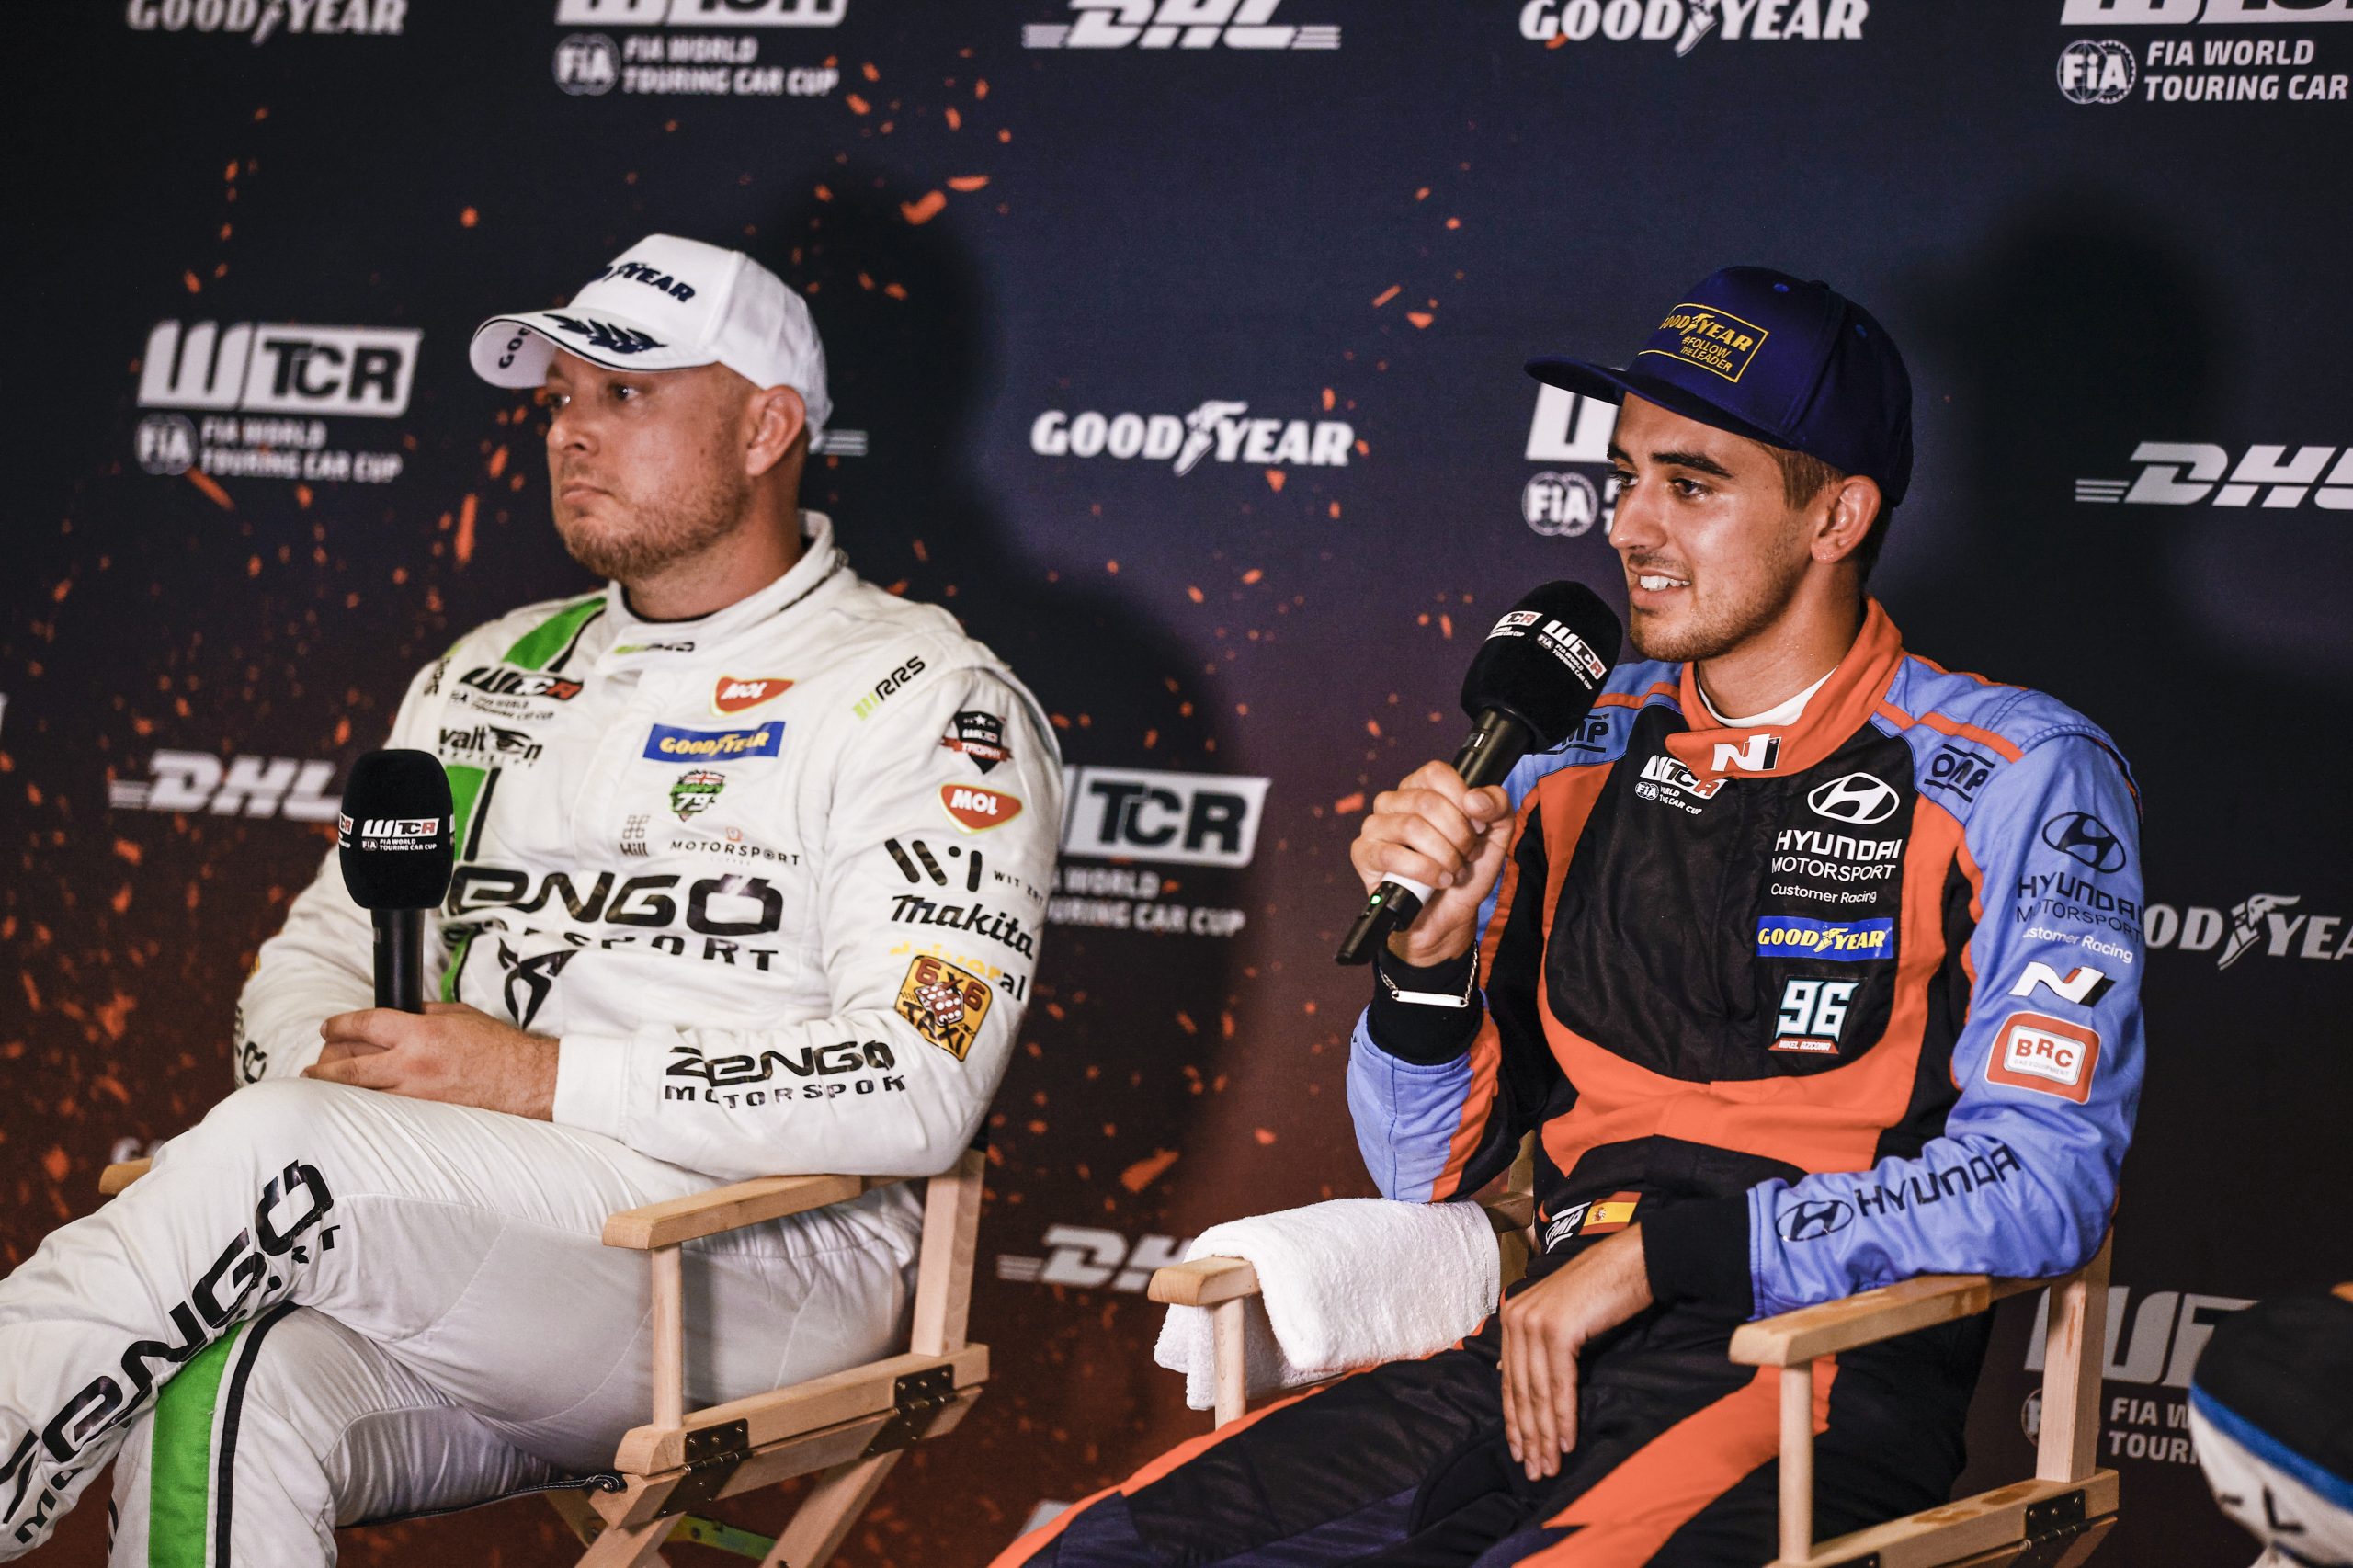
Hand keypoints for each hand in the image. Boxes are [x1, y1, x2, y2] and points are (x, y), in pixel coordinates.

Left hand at [302, 1002, 558, 1119]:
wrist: (523, 1080)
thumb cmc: (496, 1046)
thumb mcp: (458, 1014)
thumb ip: (421, 1013)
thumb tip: (395, 1014)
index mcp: (420, 1033)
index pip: (364, 1025)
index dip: (339, 1025)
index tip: (329, 1027)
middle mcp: (411, 1064)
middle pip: (349, 1066)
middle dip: (324, 1064)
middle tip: (314, 1064)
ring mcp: (414, 1094)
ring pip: (359, 1093)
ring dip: (334, 1089)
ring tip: (319, 1085)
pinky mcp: (421, 1115)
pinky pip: (381, 1109)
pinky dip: (362, 1104)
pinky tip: (351, 1104)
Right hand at [1349, 761, 1513, 966]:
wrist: (1449, 915)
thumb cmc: (1466, 871)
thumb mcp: (1494, 835)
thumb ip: (1497, 806)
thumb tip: (1475, 798)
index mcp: (1421, 788)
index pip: (1436, 773)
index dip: (1462, 800)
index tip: (1478, 827)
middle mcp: (1394, 802)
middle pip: (1427, 801)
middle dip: (1458, 835)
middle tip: (1467, 856)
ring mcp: (1375, 826)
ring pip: (1411, 826)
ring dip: (1443, 855)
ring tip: (1453, 871)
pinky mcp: (1363, 853)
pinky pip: (1391, 854)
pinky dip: (1423, 870)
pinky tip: (1438, 881)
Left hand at [1498, 1227, 1654, 1480]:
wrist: (1634, 1262)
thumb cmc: (1603, 1291)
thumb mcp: (1561, 1316)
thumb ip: (1534, 1343)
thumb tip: (1509, 1371)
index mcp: (1514, 1315)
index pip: (1509, 1379)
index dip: (1514, 1421)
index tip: (1521, 1452)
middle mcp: (1517, 1318)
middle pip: (1520, 1391)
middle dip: (1528, 1436)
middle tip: (1534, 1471)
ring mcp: (1535, 1322)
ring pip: (1537, 1393)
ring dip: (1544, 1435)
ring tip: (1549, 1466)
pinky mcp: (1558, 1329)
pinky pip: (1559, 1384)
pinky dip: (1563, 1417)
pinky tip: (1566, 1441)